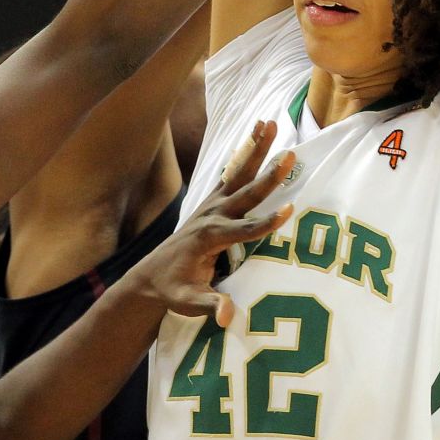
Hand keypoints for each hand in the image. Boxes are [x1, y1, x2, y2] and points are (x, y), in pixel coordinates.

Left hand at [125, 119, 296, 327]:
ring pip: (239, 173)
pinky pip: (232, 174)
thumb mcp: (188, 303)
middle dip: (269, 175)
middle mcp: (211, 216)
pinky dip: (245, 153)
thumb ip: (209, 306)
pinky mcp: (212, 203)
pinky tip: (256, 134)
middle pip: (246, 193)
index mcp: (209, 238)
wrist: (149, 276)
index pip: (244, 231)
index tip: (289, 209)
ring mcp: (211, 206)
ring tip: (269, 122)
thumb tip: (229, 317)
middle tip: (289, 153)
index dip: (266, 223)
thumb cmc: (172, 291)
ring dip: (255, 148)